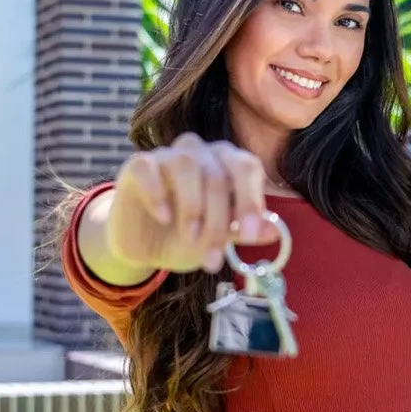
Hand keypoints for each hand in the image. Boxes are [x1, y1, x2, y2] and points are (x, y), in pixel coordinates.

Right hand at [105, 132, 279, 273]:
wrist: (143, 248)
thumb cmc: (186, 237)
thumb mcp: (217, 241)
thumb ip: (241, 231)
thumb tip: (273, 231)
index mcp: (226, 164)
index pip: (246, 167)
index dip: (251, 200)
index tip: (248, 236)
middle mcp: (200, 153)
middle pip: (218, 174)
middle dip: (219, 220)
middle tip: (213, 258)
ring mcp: (167, 156)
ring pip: (186, 165)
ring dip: (192, 207)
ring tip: (190, 238)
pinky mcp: (137, 165)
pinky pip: (148, 167)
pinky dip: (157, 193)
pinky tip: (162, 217)